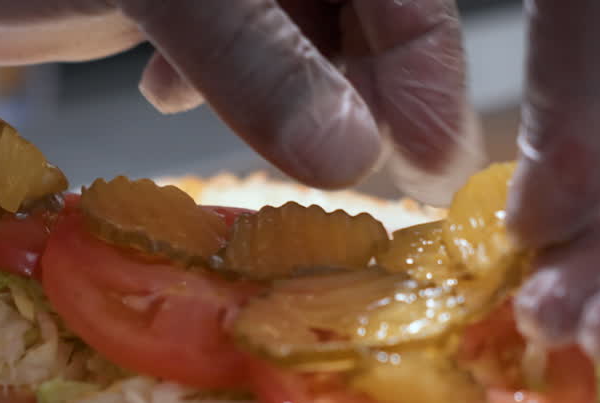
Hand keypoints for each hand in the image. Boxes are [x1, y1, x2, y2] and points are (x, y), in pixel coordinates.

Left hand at [0, 0, 482, 200]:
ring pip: (293, 31)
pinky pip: (226, 43)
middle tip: (370, 187)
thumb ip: (252, 57)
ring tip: (282, 158)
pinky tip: (168, 102)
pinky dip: (220, 85)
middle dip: (362, 93)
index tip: (431, 165)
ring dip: (293, 100)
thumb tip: (350, 156)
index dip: (424, 65)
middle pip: (353, 5)